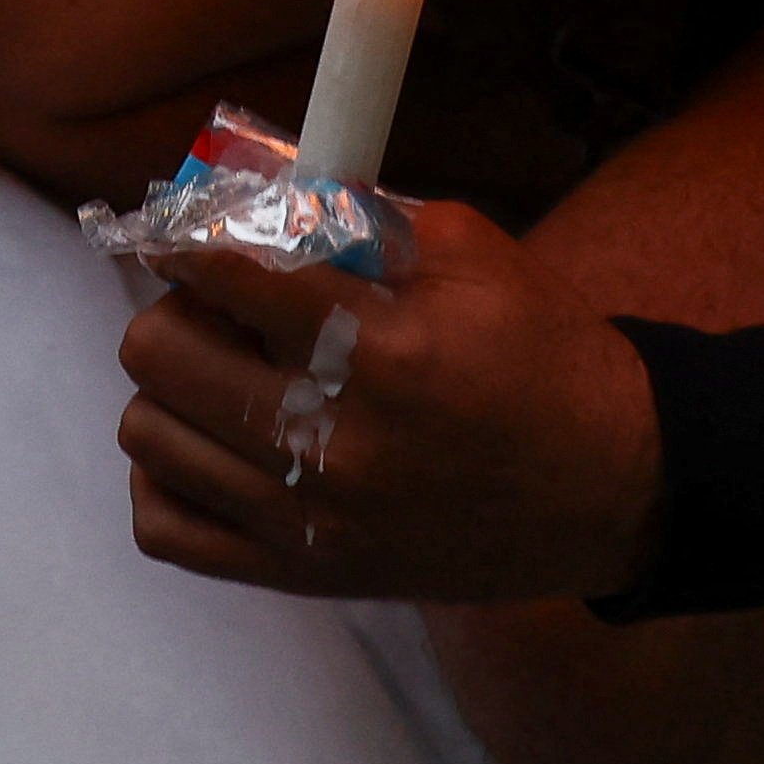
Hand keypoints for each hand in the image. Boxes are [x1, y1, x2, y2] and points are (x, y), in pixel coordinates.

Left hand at [114, 201, 666, 602]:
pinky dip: (169, 479)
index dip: (186, 240)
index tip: (183, 238)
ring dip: (175, 392)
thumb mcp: (472, 255)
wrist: (616, 487)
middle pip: (157, 353)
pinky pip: (164, 527)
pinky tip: (221, 447)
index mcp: (383, 352)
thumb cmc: (545, 357)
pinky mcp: (305, 575)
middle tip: (218, 311)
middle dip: (178, 311)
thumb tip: (249, 188)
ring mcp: (314, 522)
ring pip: (147, 434)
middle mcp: (337, 444)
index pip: (223, 273)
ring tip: (230, 379)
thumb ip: (356, 214)